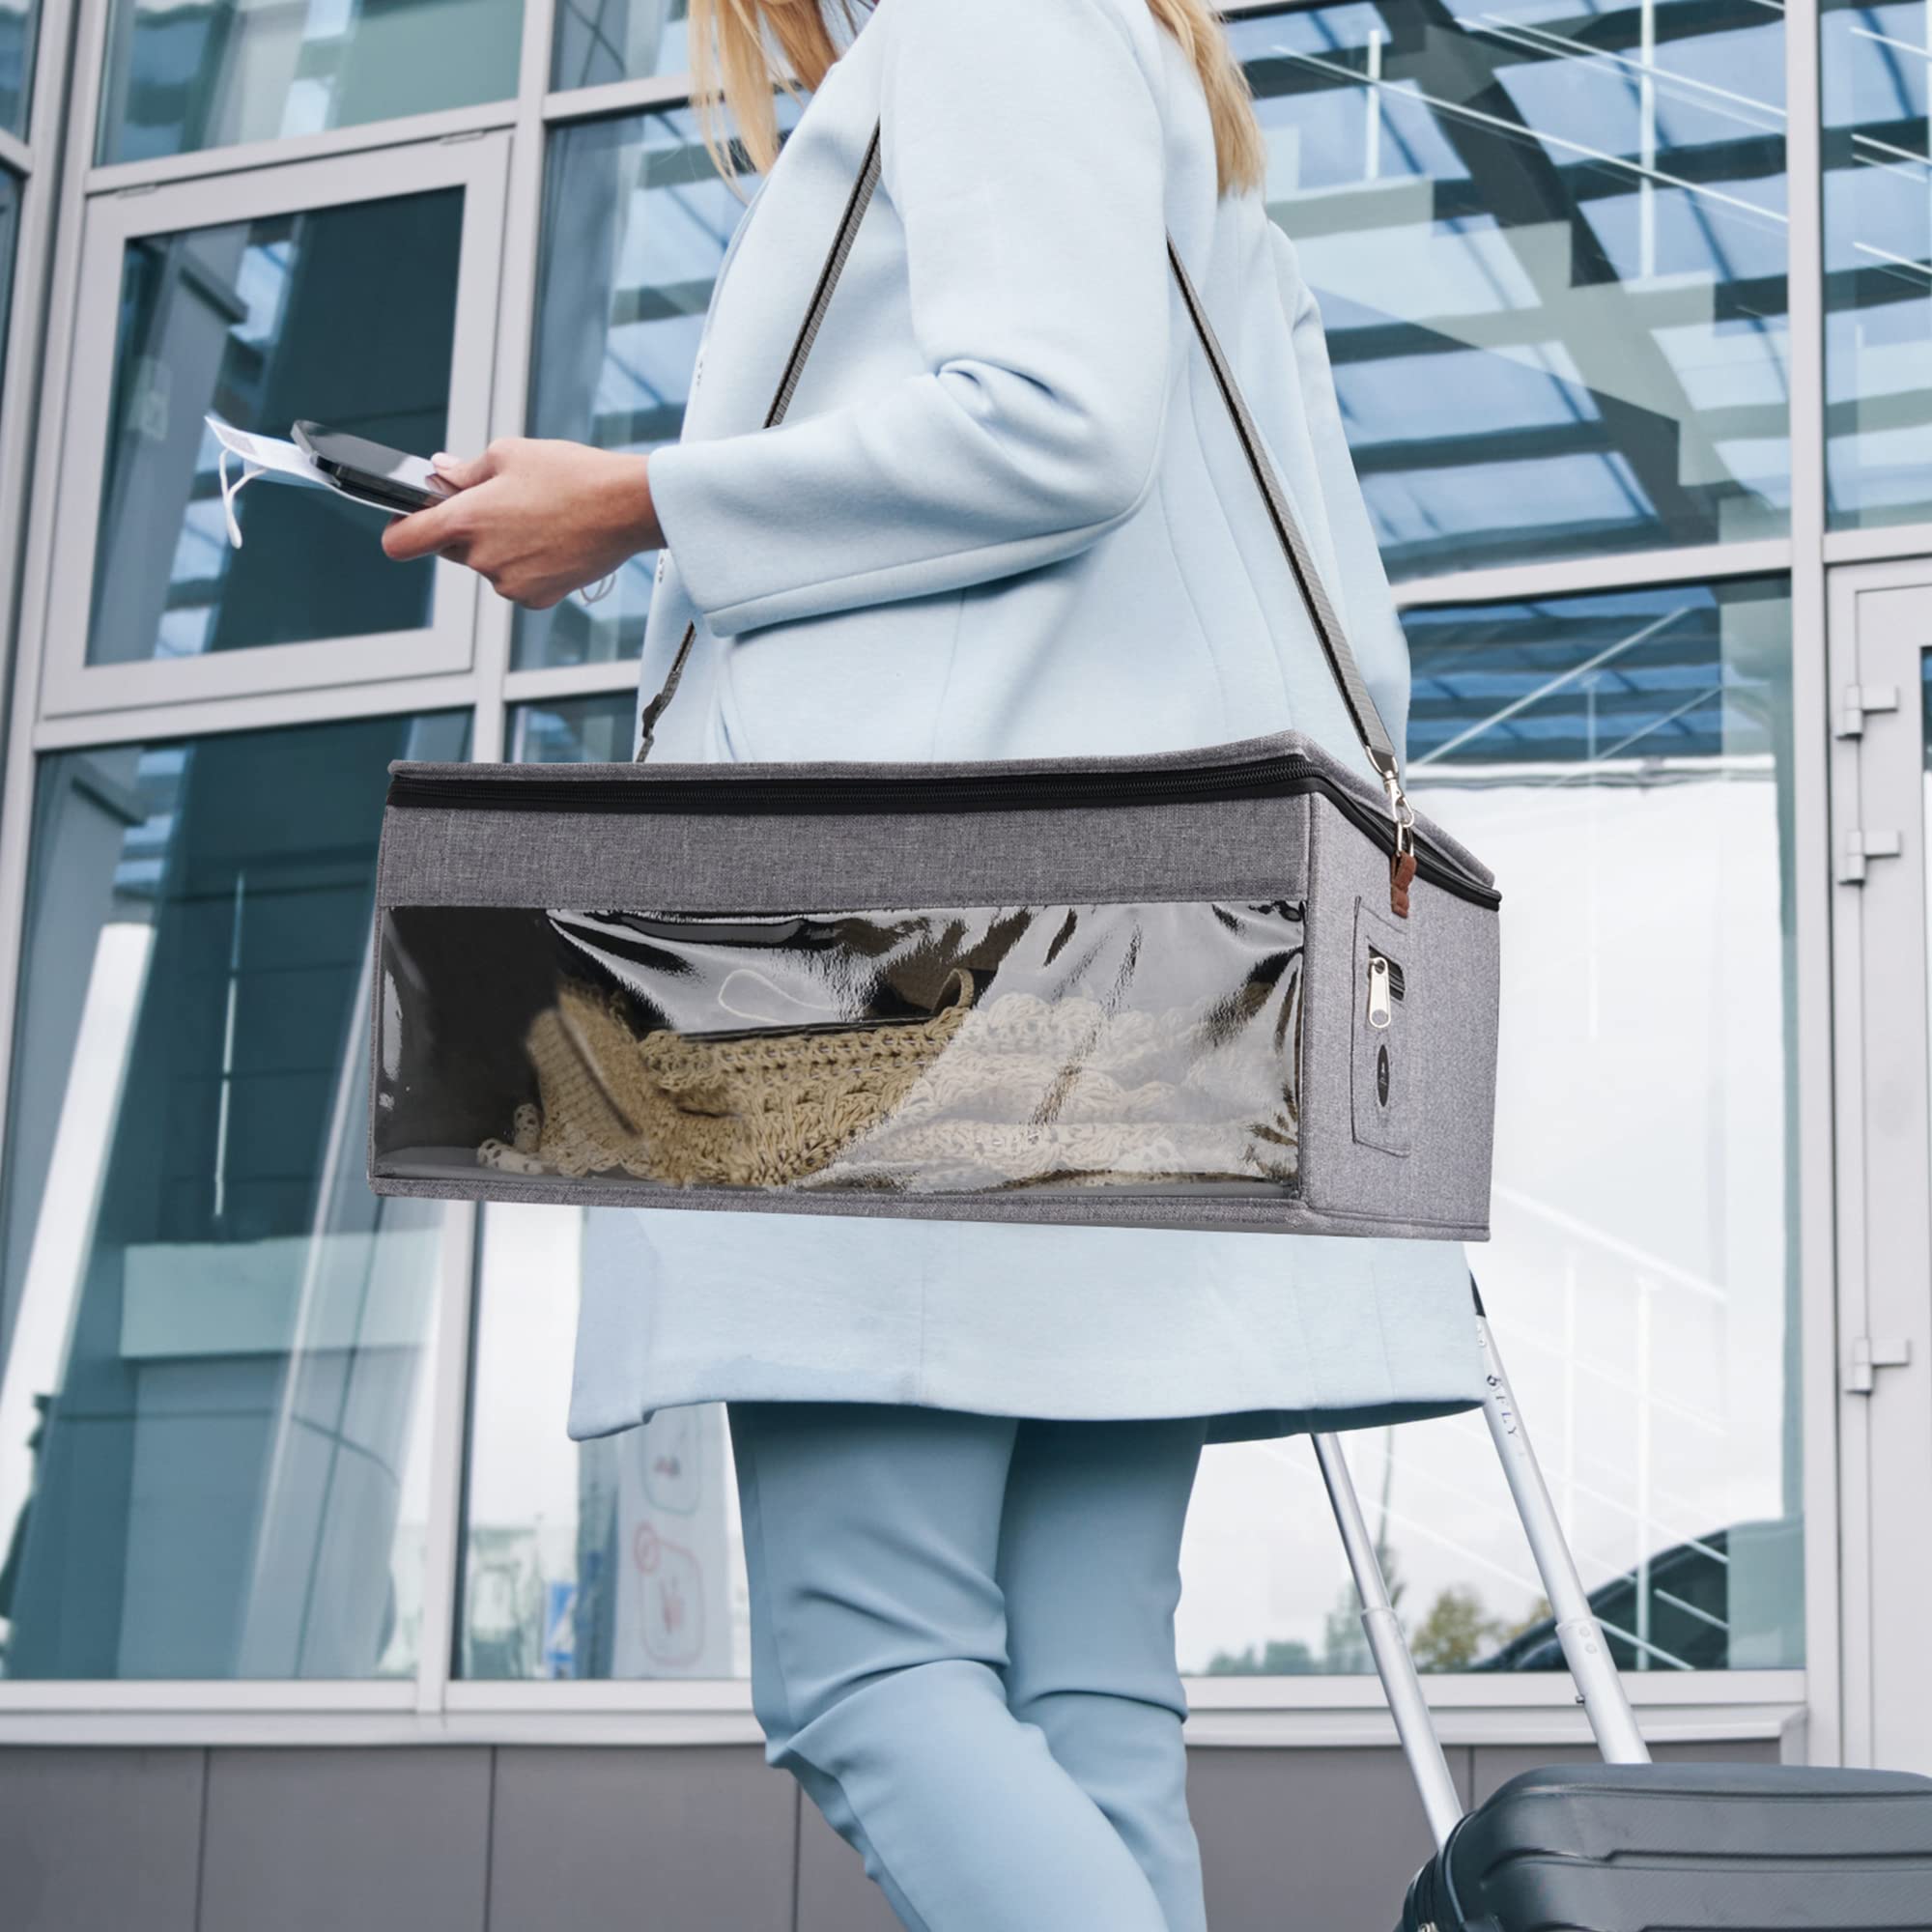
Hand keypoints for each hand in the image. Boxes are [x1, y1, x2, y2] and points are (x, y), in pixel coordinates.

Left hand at [380, 436, 664, 608]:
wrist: (628, 508)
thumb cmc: (573, 475)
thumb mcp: (510, 454)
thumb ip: (465, 470)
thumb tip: (440, 473)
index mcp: (467, 519)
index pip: (403, 541)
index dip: (398, 529)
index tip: (407, 518)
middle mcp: (483, 559)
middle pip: (450, 550)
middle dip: (465, 528)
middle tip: (500, 503)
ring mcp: (509, 584)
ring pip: (488, 565)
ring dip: (500, 545)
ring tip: (538, 518)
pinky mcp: (536, 599)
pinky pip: (516, 581)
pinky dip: (526, 564)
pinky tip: (553, 540)